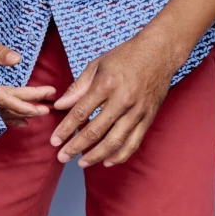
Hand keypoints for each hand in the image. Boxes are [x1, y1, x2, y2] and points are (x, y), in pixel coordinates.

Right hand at [0, 24, 54, 126]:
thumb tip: (17, 60)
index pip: (3, 97)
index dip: (21, 104)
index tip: (39, 107)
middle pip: (5, 104)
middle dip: (27, 108)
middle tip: (47, 110)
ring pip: (0, 110)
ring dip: (19, 113)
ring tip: (40, 114)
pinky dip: (8, 116)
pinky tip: (22, 121)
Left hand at [49, 31, 180, 168]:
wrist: (159, 52)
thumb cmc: (125, 56)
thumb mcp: (97, 66)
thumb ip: (77, 88)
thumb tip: (59, 106)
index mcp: (106, 84)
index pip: (81, 112)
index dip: (65, 129)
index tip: (54, 141)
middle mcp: (122, 100)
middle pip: (95, 131)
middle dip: (76, 147)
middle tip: (62, 157)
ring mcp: (137, 111)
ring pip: (114, 141)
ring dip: (96, 155)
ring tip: (81, 163)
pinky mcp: (148, 117)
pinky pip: (133, 142)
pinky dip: (120, 155)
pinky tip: (107, 162)